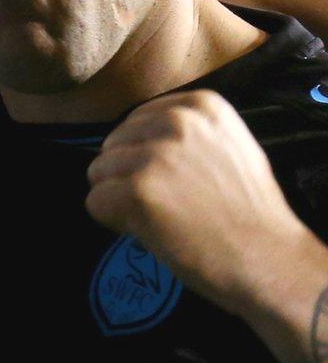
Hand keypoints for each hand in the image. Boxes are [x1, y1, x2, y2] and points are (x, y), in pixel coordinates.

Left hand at [87, 90, 326, 315]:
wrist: (267, 257)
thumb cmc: (248, 211)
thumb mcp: (228, 147)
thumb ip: (185, 134)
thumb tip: (134, 136)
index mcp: (200, 105)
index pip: (136, 122)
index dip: (145, 156)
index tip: (176, 180)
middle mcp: (176, 121)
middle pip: (113, 146)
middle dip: (128, 176)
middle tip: (169, 203)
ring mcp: (155, 155)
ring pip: (99, 173)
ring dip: (119, 199)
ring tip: (163, 216)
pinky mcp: (136, 189)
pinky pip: (95, 202)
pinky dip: (113, 222)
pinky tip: (151, 229)